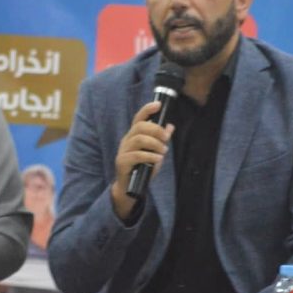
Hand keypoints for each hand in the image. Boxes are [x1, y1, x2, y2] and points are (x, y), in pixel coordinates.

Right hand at [110, 101, 174, 219]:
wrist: (128, 187)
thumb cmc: (142, 168)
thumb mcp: (154, 152)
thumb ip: (161, 140)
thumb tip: (170, 126)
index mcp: (134, 135)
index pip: (138, 118)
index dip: (147, 110)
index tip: (158, 104)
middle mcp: (127, 140)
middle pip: (140, 127)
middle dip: (156, 130)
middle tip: (166, 138)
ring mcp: (123, 151)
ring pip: (139, 139)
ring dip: (155, 143)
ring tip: (163, 151)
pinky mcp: (122, 162)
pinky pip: (137, 155)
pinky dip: (150, 156)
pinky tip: (158, 159)